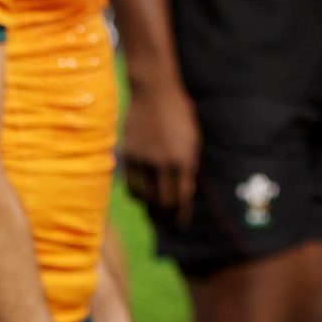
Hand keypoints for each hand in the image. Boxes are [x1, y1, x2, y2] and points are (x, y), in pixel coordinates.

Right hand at [122, 80, 198, 220]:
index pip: (182, 199)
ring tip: (154, 217)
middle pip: (162, 203)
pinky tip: (141, 198)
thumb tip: (183, 194)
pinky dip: (136, 195)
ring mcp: (144, 159)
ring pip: (144, 197)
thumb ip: (188, 166)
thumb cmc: (180, 115)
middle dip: (165, 219)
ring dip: (149, 210)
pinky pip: (130, 183)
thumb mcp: (193, 140)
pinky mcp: (128, 155)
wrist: (155, 92)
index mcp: (185, 160)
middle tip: (166, 227)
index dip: (181, 217)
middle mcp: (164, 163)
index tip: (181, 228)